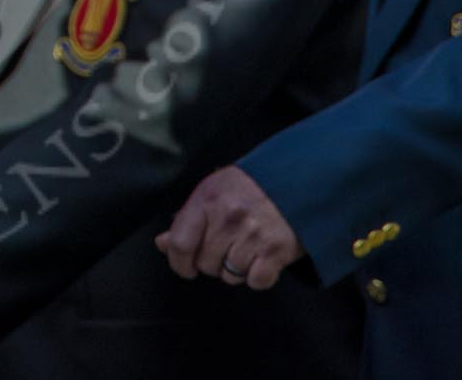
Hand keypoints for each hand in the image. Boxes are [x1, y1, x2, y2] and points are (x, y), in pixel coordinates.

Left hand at [155, 165, 302, 289]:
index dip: (179, 262)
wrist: (299, 179)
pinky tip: (262, 259)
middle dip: (211, 263)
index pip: (180, 244)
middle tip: (226, 248)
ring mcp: (253, 235)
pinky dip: (258, 277)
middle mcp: (228, 218)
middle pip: (206, 264)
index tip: (186, 267)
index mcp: (207, 200)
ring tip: (246, 249)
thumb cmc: (250, 187)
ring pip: (230, 275)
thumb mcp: (213, 191)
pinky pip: (256, 282)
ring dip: (235, 270)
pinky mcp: (277, 251)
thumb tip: (163, 244)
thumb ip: (187, 219)